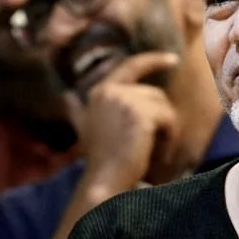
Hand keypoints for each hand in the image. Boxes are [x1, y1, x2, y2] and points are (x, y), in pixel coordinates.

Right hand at [66, 52, 179, 191]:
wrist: (105, 179)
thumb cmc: (99, 159)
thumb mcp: (84, 129)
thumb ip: (77, 110)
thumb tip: (64, 97)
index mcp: (99, 92)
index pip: (130, 66)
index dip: (152, 60)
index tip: (173, 59)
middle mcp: (110, 91)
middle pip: (153, 93)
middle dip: (161, 116)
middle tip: (161, 140)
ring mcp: (125, 100)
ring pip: (162, 105)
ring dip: (165, 129)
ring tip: (155, 150)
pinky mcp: (141, 113)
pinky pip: (168, 118)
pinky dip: (169, 136)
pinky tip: (160, 152)